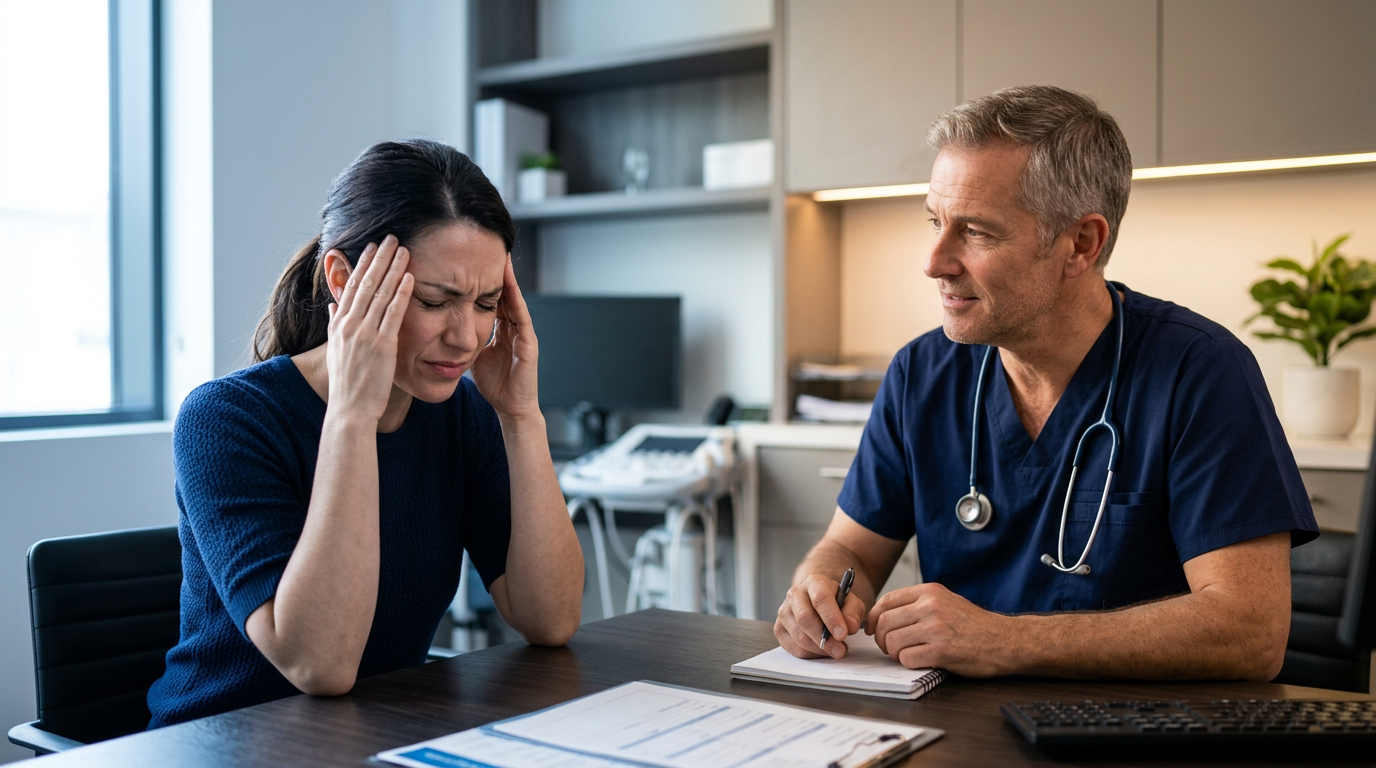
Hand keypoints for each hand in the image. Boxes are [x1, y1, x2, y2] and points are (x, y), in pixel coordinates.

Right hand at [325, 236, 412, 423]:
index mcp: (339, 325)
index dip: (362, 265)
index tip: (371, 247)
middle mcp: (350, 325)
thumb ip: (334, 325)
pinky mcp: (382, 345)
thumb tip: (333, 305)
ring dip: (393, 269)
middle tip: (391, 238)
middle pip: (366, 283)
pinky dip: (401, 294)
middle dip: (379, 258)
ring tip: (404, 250)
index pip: (351, 287)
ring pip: (380, 294)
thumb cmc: (347, 384)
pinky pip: (393, 314)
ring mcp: (365, 334)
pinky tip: (409, 277)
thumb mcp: (335, 350)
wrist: (350, 409)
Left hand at [471, 256, 539, 420]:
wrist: (511, 408)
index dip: (482, 279)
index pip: (490, 298)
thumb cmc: (494, 385)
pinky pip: (521, 315)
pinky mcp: (528, 343)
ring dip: (508, 278)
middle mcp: (514, 327)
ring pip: (514, 299)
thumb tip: (443, 329)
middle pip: (504, 292)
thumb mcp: (473, 356)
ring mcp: (523, 333)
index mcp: (501, 329)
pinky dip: (515, 298)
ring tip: (501, 256)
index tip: (471, 260)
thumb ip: (464, 340)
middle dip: (496, 271)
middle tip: (488, 247)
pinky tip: (509, 283)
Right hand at [775, 573, 866, 658]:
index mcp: (814, 582)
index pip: (820, 599)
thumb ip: (853, 613)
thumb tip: (849, 627)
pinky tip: (821, 650)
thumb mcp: (851, 603)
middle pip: (805, 618)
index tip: (843, 634)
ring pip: (799, 636)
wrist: (817, 601)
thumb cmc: (835, 602)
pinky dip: (810, 654)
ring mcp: (784, 611)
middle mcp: (795, 594)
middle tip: (840, 650)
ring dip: (819, 649)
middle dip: (824, 639)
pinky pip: (793, 647)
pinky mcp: (779, 628)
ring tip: (834, 650)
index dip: (831, 618)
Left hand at [866, 582, 1013, 675]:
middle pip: (884, 622)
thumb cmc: (974, 625)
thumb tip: (883, 616)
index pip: (887, 601)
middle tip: (889, 647)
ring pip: (892, 641)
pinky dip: (908, 663)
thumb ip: (918, 604)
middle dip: (881, 638)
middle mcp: (930, 606)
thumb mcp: (946, 601)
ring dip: (894, 653)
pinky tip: (920, 661)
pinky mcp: (941, 651)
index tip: (872, 629)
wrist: (1005, 641)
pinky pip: (906, 658)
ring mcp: (935, 628)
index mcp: (930, 592)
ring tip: (906, 654)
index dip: (873, 618)